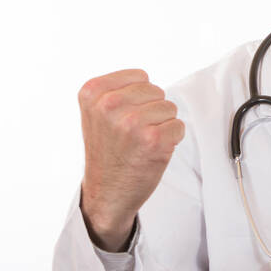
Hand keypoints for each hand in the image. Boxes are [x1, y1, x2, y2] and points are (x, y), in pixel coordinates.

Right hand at [78, 69, 184, 250]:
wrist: (106, 192)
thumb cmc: (107, 150)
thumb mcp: (96, 112)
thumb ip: (115, 90)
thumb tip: (147, 79)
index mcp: (92, 92)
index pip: (141, 77)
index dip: (139, 99)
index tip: (122, 119)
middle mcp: (109, 104)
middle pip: (157, 91)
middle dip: (151, 112)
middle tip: (133, 135)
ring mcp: (131, 122)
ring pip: (169, 108)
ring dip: (162, 126)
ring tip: (142, 143)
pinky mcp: (153, 140)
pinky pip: (179, 126)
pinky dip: (172, 140)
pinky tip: (152, 152)